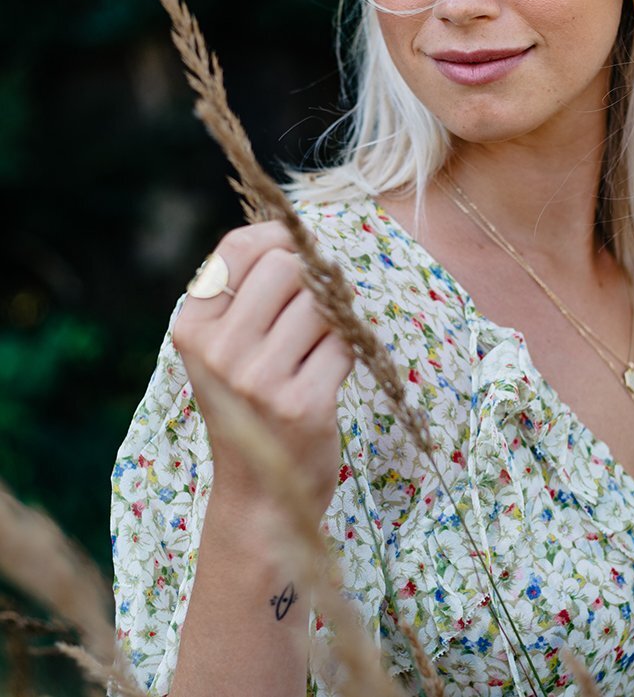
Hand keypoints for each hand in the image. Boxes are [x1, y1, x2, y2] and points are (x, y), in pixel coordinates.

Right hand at [173, 221, 353, 512]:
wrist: (260, 496)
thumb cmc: (249, 407)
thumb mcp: (223, 349)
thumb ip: (245, 293)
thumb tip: (297, 231)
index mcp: (192, 328)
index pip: (240, 247)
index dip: (280, 238)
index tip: (297, 254)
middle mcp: (219, 351)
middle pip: (288, 266)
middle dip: (312, 281)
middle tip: (312, 313)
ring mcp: (259, 379)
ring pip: (323, 302)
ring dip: (333, 319)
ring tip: (315, 351)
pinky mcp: (302, 404)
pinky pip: (345, 342)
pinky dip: (346, 352)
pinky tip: (327, 377)